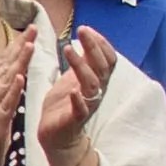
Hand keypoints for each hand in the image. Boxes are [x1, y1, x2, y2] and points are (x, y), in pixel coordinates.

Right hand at [0, 25, 43, 165]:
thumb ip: (3, 97)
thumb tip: (11, 82)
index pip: (7, 66)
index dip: (17, 48)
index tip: (29, 30)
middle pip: (7, 66)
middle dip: (20, 46)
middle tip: (32, 27)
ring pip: (7, 81)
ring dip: (18, 62)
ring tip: (28, 45)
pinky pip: (5, 105)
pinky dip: (13, 91)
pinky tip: (20, 78)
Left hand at [36, 25, 113, 165]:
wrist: (56, 136)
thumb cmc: (65, 105)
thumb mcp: (73, 78)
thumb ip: (83, 61)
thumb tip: (88, 37)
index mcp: (96, 81)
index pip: (108, 59)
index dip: (101, 44)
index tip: (87, 29)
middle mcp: (96, 92)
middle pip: (102, 68)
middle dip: (93, 48)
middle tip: (82, 31)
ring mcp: (87, 106)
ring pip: (91, 85)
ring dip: (81, 66)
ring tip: (68, 50)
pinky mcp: (74, 120)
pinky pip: (81, 111)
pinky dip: (79, 101)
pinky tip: (73, 91)